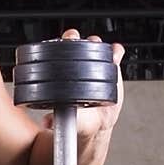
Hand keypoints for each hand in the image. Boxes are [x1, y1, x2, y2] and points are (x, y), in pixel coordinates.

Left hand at [40, 28, 124, 142]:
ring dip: (98, 45)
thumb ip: (57, 118)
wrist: (99, 125)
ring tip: (100, 54)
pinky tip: (116, 56)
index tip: (62, 46)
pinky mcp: (112, 68)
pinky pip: (115, 53)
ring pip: (95, 45)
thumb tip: (47, 121)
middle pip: (74, 42)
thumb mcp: (67, 119)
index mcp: (61, 73)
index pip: (56, 53)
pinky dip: (116, 51)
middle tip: (78, 46)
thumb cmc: (81, 121)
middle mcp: (77, 65)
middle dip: (75, 39)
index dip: (58, 46)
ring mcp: (95, 65)